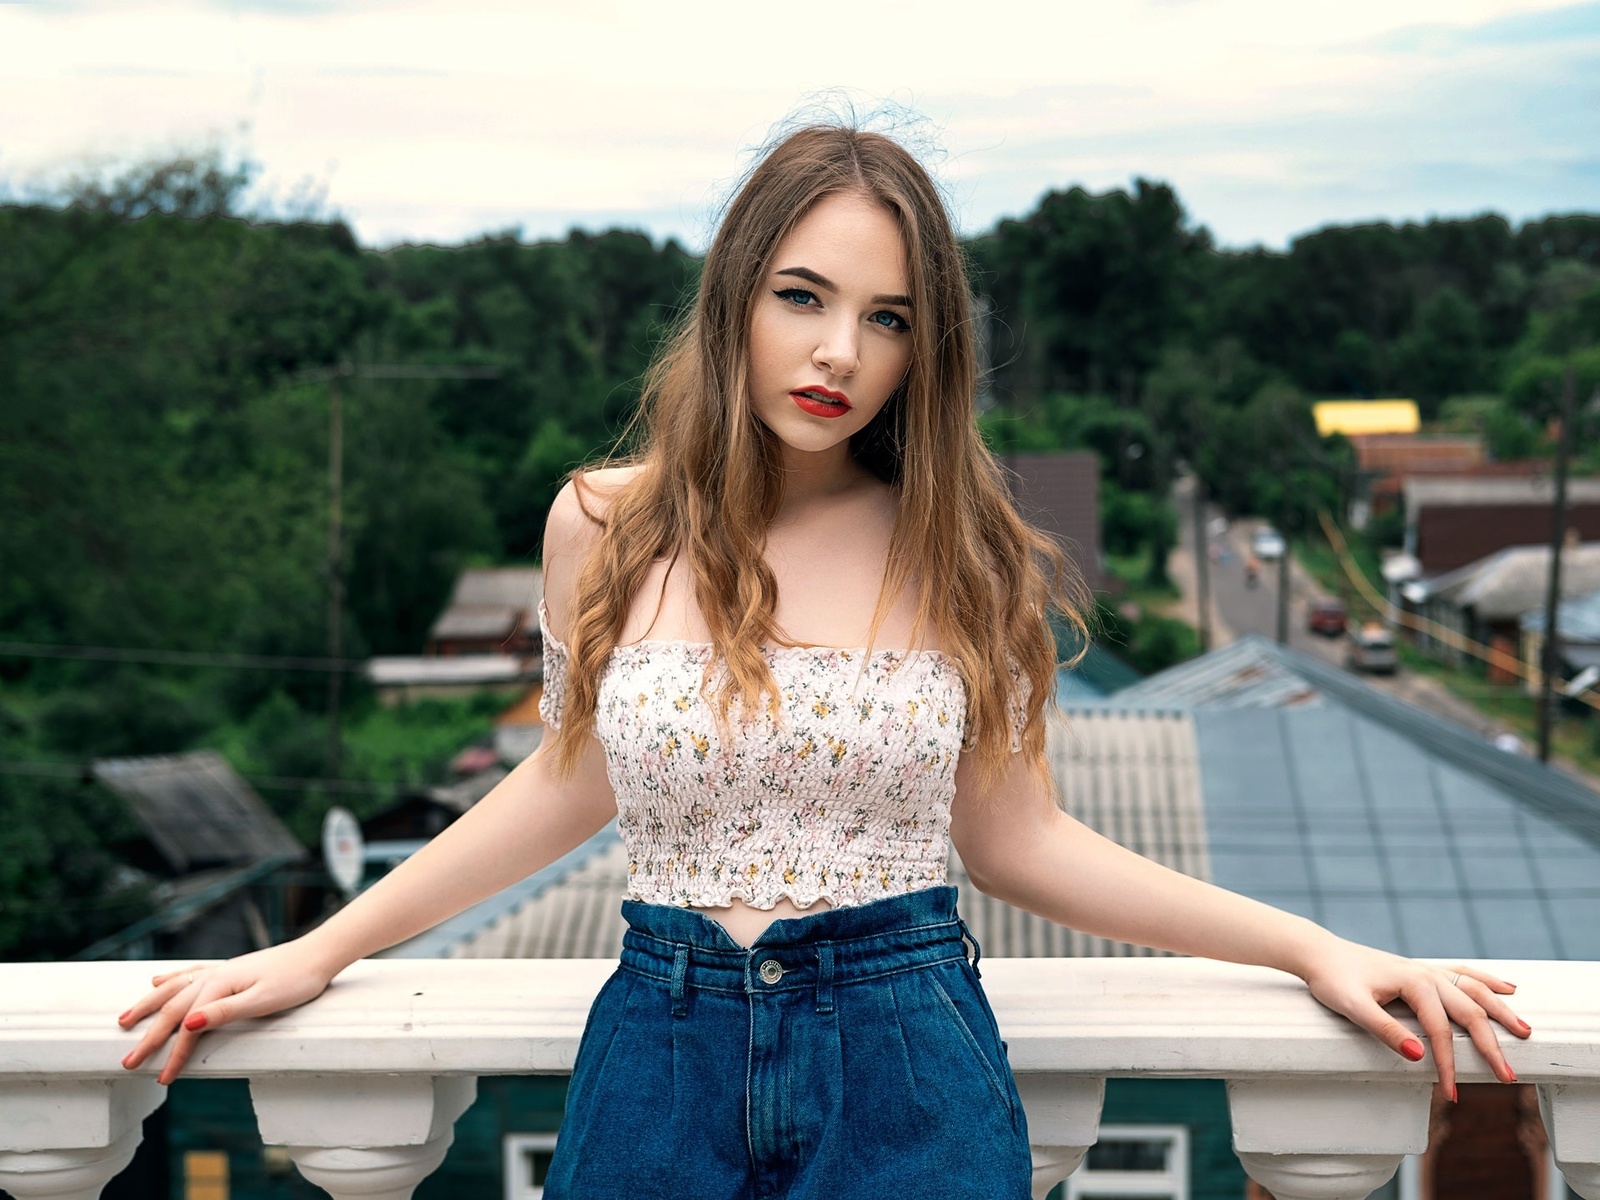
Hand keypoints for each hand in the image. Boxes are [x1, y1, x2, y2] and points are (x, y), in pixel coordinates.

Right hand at [116, 940, 339, 1084]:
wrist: (317, 955)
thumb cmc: (295, 980)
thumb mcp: (263, 1000)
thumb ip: (225, 1011)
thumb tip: (188, 1023)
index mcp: (219, 985)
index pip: (187, 1027)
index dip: (173, 1055)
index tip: (161, 1080)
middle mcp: (213, 975)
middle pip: (172, 1008)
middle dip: (149, 1036)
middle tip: (128, 1061)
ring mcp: (220, 971)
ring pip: (173, 989)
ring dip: (148, 1006)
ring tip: (123, 1020)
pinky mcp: (229, 970)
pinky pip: (188, 975)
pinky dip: (169, 981)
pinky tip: (156, 982)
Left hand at [1301, 942, 1530, 1099]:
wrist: (1320, 954)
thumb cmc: (1333, 981)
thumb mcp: (1353, 1008)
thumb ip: (1386, 1031)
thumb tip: (1420, 1055)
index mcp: (1414, 983)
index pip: (1441, 1031)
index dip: (1449, 1064)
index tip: (1452, 1093)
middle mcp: (1427, 974)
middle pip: (1469, 1012)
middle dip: (1490, 1045)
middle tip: (1508, 1076)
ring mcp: (1427, 970)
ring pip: (1474, 990)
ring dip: (1500, 1011)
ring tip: (1524, 1031)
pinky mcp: (1422, 970)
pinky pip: (1463, 974)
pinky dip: (1487, 981)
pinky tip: (1507, 987)